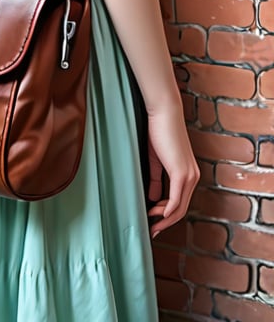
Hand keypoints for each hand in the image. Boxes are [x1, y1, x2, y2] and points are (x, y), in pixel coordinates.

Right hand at [146, 104, 199, 238]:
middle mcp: (193, 177)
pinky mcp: (181, 172)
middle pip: (182, 209)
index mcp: (188, 173)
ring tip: (150, 221)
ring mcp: (189, 175)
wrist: (164, 113)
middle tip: (152, 228)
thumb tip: (154, 198)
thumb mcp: (156, 160)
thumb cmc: (159, 132)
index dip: (167, 214)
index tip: (152, 219)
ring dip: (164, 218)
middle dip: (166, 221)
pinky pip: (176, 198)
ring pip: (179, 207)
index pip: (181, 202)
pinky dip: (167, 210)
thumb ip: (157, 179)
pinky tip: (157, 215)